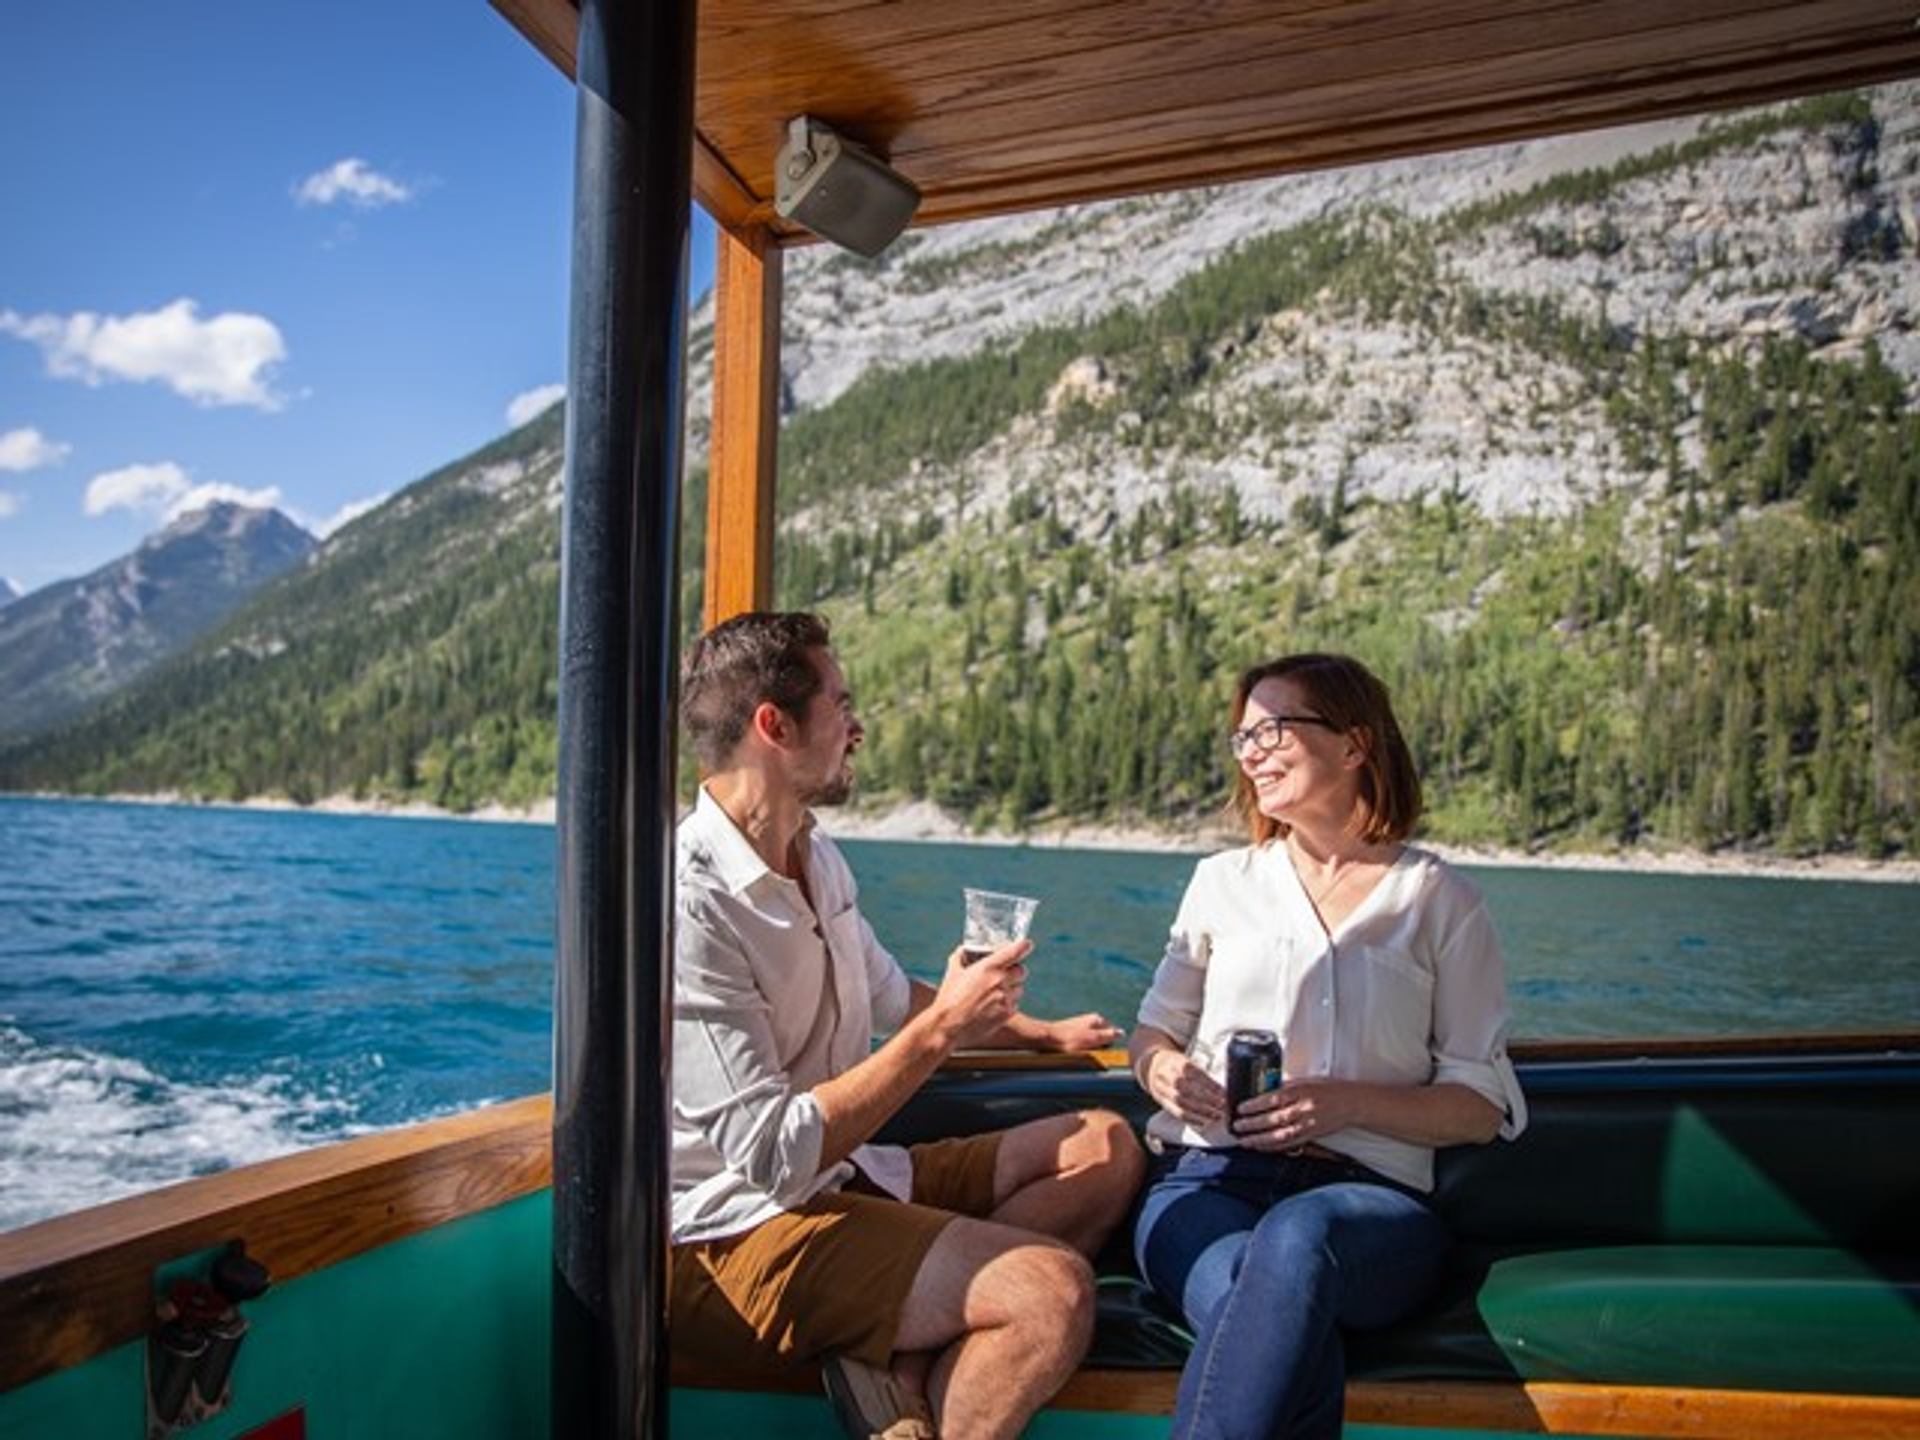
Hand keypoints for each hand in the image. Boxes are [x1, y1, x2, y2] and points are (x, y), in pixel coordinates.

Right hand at [931, 939, 1028, 1048]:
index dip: (1024, 946)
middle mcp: (1000, 981)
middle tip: (1005, 974)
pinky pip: (1015, 1005)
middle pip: (1022, 971)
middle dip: (1015, 971)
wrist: (947, 1026)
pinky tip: (993, 1006)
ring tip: (996, 993)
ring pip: (1019, 989)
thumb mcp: (952, 972)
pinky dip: (1008, 1004)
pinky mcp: (1006, 1014)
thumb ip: (960, 956)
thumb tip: (963, 948)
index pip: (1015, 951)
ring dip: (1012, 988)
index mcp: (988, 967)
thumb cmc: (948, 998)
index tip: (1027, 945)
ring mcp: (1005, 999)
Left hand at [1046, 1013, 1121, 1051]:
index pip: (1111, 1030)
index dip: (1110, 1040)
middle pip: (1101, 1035)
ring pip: (1090, 1039)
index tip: (1108, 1049)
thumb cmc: (1069, 1039)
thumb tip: (1122, 1032)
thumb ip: (1108, 1035)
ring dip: (1090, 1048)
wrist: (1047, 1039)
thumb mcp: (1093, 1038)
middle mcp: (1087, 1020)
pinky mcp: (1070, 1034)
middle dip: (1100, 1044)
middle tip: (1096, 1053)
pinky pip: (1081, 1043)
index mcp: (1095, 1019)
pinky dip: (1081, 1048)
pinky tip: (1076, 1054)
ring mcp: (1078, 1027)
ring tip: (1085, 1054)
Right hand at [1139, 1048, 1225, 1128]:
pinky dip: (1191, 1119)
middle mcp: (1167, 1075)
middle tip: (1223, 1106)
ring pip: (1181, 1102)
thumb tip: (1222, 1090)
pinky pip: (1176, 1112)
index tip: (1224, 1093)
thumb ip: (1201, 1075)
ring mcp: (1162, 1089)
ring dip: (1201, 1111)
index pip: (1196, 1074)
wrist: (1150, 1066)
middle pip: (1187, 1089)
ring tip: (1216, 1115)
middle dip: (1207, 1099)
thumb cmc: (1175, 1065)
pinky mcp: (1161, 1101)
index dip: (1210, 1085)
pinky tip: (1203, 1122)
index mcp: (1176, 1062)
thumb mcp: (1186, 1062)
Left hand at [1231, 1078, 1361, 1150]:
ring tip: (1244, 1141)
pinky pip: (1290, 1144)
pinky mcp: (1312, 1136)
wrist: (1352, 1103)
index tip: (1240, 1109)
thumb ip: (1285, 1087)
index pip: (1273, 1099)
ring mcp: (1308, 1125)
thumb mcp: (1305, 1081)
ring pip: (1280, 1135)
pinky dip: (1274, 1147)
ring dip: (1260, 1140)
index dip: (1254, 1105)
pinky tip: (1262, 1147)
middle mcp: (1304, 1109)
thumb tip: (1264, 1091)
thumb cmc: (1328, 1089)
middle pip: (1273, 1119)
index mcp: (1300, 1091)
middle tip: (1237, 1127)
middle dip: (1252, 1125)